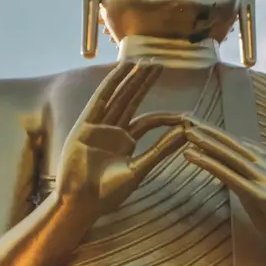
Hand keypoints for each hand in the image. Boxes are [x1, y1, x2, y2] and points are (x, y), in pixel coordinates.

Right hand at [56, 61, 183, 224]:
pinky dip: (111, 84)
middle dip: (144, 83)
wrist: (81, 202)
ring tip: (144, 63)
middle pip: (132, 101)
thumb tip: (184, 134)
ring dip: (130, 79)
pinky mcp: (85, 125)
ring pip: (118, 97)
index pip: (148, 121)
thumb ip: (160, 150)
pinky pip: (100, 100)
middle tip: (159, 64)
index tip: (184, 114)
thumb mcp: (139, 170)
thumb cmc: (108, 193)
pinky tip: (122, 70)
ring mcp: (98, 127)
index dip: (165, 116)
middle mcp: (112, 131)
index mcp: (125, 143)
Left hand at [181, 118, 265, 265]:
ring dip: (207, 143)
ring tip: (188, 133)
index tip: (200, 124)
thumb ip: (255, 175)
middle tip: (188, 119)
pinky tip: (193, 156)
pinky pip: (230, 176)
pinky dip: (210, 164)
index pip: (242, 143)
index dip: (220, 133)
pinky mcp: (260, 194)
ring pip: (231, 156)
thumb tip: (232, 166)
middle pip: (235, 143)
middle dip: (210, 131)